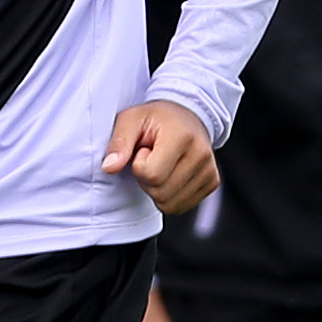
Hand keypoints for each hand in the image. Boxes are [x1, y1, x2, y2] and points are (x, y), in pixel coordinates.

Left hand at [101, 100, 217, 211]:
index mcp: (182, 136)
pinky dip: (169, 196)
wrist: (188, 115)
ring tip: (162, 165)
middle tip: (152, 158)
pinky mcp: (212, 183)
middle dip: (147, 180)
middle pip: (161, 192)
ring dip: (157, 190)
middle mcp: (201, 155)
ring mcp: (209, 171)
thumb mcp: (131, 119)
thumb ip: (119, 143)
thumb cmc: (157, 118)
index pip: (152, 174)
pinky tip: (170, 175)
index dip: (139, 166)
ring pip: (170, 204)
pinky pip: (181, 206)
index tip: (144, 150)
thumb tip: (109, 167)